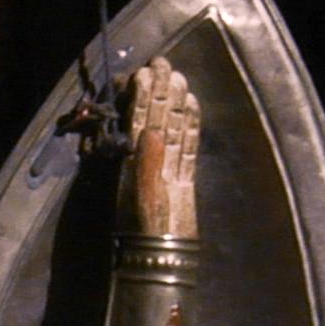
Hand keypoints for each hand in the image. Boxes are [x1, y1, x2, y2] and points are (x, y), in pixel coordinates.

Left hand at [122, 56, 200, 238]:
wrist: (160, 262)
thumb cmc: (145, 232)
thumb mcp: (141, 198)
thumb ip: (146, 166)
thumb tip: (149, 132)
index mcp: (133, 163)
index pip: (136, 122)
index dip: (139, 97)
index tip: (142, 72)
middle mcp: (149, 161)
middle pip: (155, 120)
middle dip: (158, 92)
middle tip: (162, 63)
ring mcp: (167, 169)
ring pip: (171, 129)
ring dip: (174, 103)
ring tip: (177, 77)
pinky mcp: (183, 181)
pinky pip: (187, 148)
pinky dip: (190, 127)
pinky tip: (192, 106)